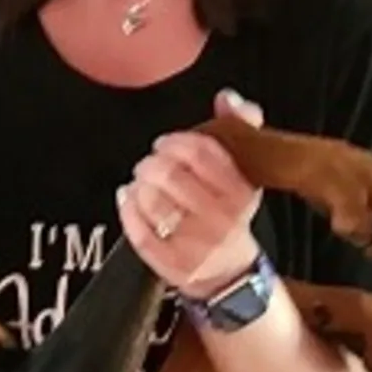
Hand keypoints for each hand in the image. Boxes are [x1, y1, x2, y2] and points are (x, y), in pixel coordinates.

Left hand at [117, 88, 263, 297]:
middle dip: (151, 164)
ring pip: (151, 201)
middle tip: (149, 165)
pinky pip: (138, 231)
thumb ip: (239, 129)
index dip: (175, 142)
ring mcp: (195, 245)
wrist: (230, 274)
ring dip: (138, 185)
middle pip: (169, 175)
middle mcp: (220, 219)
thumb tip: (228, 97)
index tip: (165, 144)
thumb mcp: (243, 174)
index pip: (200, 152)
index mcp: (240, 193)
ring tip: (140, 182)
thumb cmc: (230, 215)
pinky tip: (129, 199)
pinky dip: (127, 209)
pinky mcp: (171, 265)